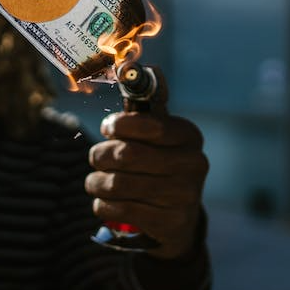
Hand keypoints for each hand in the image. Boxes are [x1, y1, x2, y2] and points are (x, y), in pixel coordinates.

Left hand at [86, 111, 208, 259]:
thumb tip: (125, 67)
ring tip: (96, 181)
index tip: (108, 128)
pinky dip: (103, 204)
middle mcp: (193, 164)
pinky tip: (106, 201)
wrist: (177, 218)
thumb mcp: (156, 136)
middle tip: (96, 157)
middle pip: (128, 154)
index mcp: (189, 136)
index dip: (120, 125)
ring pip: (119, 183)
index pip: (152, 125)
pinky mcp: (170, 222)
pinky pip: (119, 209)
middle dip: (101, 154)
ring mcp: (184, 195)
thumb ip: (140, 108)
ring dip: (97, 181)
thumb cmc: (158, 165)